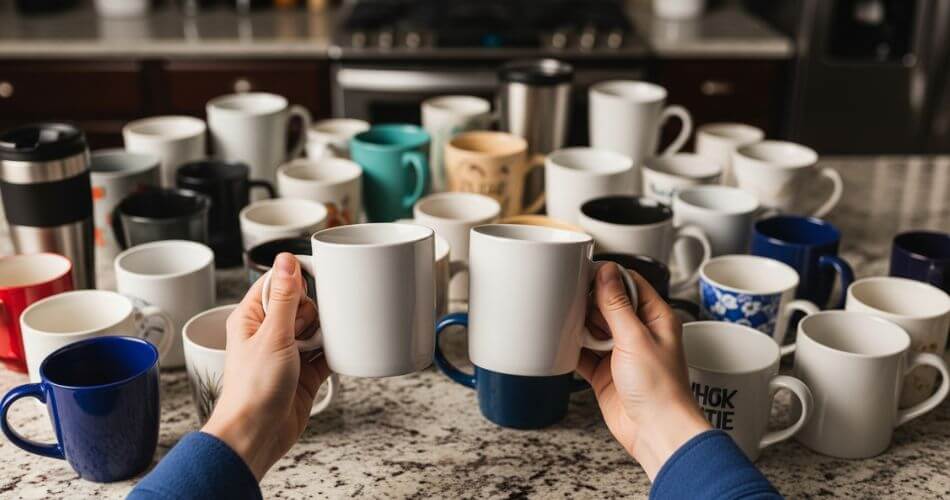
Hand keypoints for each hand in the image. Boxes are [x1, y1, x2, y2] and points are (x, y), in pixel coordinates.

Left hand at [202, 253, 330, 480]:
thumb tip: (286, 260)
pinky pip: (327, 352)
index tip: (312, 286)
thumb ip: (283, 297)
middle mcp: (269, 333)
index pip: (277, 283)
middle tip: (302, 332)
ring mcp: (288, 353)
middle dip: (311, 315)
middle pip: (302, 305)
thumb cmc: (252, 390)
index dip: (296, 283)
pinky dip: (334, 352)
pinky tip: (337, 354)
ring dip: (323, 335)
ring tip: (313, 349)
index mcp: (252, 318)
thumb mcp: (272, 335)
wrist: (258, 434)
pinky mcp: (305, 372)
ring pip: (317, 328)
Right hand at [578, 263, 710, 479]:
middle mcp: (639, 334)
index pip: (631, 284)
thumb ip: (617, 304)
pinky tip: (562, 344)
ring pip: (593, 329)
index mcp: (656, 319)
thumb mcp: (635, 338)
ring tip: (565, 320)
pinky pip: (583, 354)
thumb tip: (608, 273)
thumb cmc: (660, 389)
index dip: (608, 276)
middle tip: (570, 297)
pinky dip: (572, 350)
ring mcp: (621, 354)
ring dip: (580, 326)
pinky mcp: (605, 373)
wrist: (656, 432)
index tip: (585, 271)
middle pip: (608, 305)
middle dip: (589, 302)